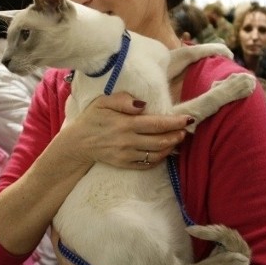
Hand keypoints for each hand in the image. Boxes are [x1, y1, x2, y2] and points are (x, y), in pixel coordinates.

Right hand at [63, 91, 191, 169]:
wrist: (77, 143)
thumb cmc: (92, 119)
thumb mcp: (103, 102)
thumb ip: (123, 100)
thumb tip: (143, 105)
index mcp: (126, 124)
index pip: (157, 124)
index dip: (175, 122)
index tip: (187, 119)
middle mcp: (128, 141)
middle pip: (161, 140)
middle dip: (177, 135)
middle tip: (185, 129)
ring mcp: (127, 155)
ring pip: (156, 154)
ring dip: (171, 147)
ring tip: (177, 139)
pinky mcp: (125, 164)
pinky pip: (147, 164)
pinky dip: (159, 159)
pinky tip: (164, 151)